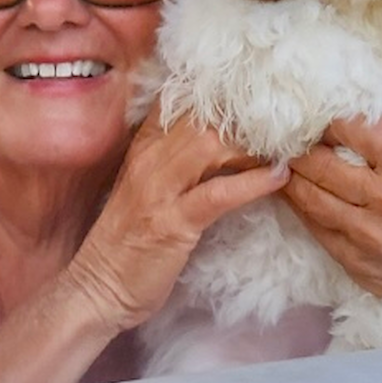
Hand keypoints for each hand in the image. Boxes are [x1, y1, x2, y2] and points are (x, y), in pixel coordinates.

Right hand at [68, 107, 288, 332]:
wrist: (97, 287)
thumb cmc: (127, 242)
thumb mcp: (147, 189)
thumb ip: (174, 161)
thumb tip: (220, 141)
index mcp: (142, 149)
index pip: (180, 102)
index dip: (220, 95)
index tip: (256, 97)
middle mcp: (148, 161)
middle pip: (202, 118)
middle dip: (244, 120)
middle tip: (280, 127)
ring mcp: (158, 191)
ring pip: (210, 146)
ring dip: (253, 147)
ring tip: (284, 150)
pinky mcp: (172, 224)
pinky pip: (219, 193)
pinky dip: (253, 183)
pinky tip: (278, 178)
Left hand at [282, 117, 381, 306]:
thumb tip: (359, 88)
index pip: (348, 127)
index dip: (327, 120)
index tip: (316, 116)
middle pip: (319, 163)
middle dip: (299, 147)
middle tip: (287, 138)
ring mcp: (371, 235)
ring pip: (308, 196)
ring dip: (290, 176)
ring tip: (283, 162)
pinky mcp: (357, 262)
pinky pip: (314, 227)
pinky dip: (299, 206)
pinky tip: (293, 190)